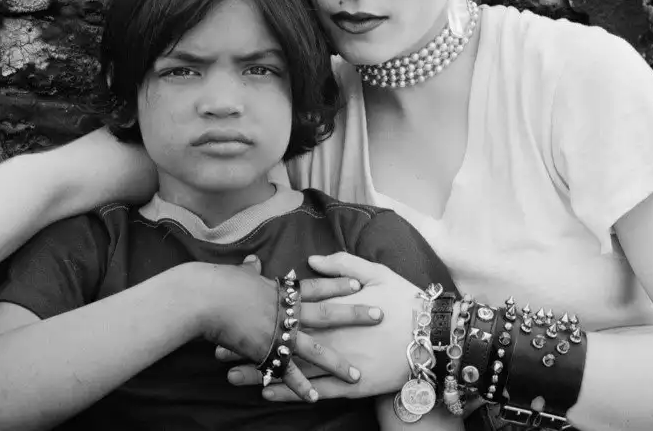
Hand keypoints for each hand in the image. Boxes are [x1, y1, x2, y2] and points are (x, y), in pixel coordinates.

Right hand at [196, 256, 381, 402]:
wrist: (206, 300)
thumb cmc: (222, 282)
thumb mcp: (241, 272)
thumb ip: (252, 269)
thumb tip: (253, 261)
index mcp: (283, 290)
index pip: (317, 286)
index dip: (339, 284)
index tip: (359, 284)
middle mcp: (287, 311)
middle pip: (328, 313)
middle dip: (355, 315)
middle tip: (379, 315)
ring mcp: (279, 333)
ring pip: (315, 349)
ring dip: (337, 362)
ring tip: (356, 374)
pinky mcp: (266, 353)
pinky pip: (288, 373)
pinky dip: (301, 386)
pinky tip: (316, 397)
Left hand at [225, 253, 419, 401]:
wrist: (433, 337)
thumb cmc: (404, 300)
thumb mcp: (376, 272)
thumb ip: (342, 263)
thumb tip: (312, 259)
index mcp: (335, 307)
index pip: (289, 311)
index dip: (260, 314)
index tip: (234, 316)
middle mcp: (332, 336)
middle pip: (283, 341)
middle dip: (250, 346)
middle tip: (220, 349)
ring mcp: (341, 363)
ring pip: (292, 368)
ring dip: (261, 372)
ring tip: (232, 376)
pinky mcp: (352, 386)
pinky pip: (315, 390)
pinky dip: (291, 391)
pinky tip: (269, 393)